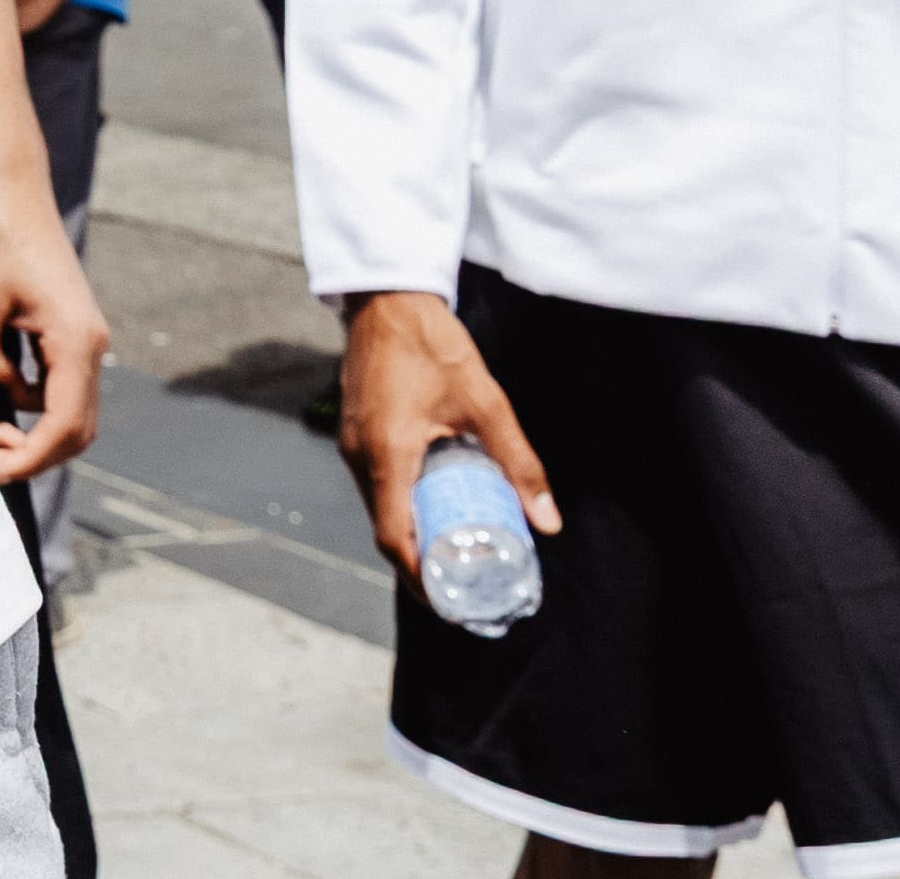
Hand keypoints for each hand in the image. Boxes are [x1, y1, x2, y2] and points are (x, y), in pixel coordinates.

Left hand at [0, 158, 106, 481]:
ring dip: (37, 430)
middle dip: (37, 454)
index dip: (30, 460)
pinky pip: (61, 382)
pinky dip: (36, 402)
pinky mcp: (69, 325)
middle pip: (79, 428)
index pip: (64, 426)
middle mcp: (91, 342)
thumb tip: (0, 395)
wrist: (8, 183)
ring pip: (72, 408)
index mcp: (75, 340)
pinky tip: (0, 394)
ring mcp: (84, 333)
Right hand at [339, 290, 558, 580]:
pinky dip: (399, 504)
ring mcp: (352, 441)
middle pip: (385, 528)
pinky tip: (430, 502)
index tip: (449, 603)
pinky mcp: (355, 429)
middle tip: (461, 583)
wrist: (388, 295)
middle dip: (420, 564)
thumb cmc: (434, 344)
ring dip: (410, 532)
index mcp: (387, 453)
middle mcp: (361, 454)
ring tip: (451, 549)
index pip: (394, 538)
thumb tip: (547, 521)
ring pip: (378, 505)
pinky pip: (374, 482)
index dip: (420, 579)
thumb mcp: (485, 403)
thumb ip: (517, 462)